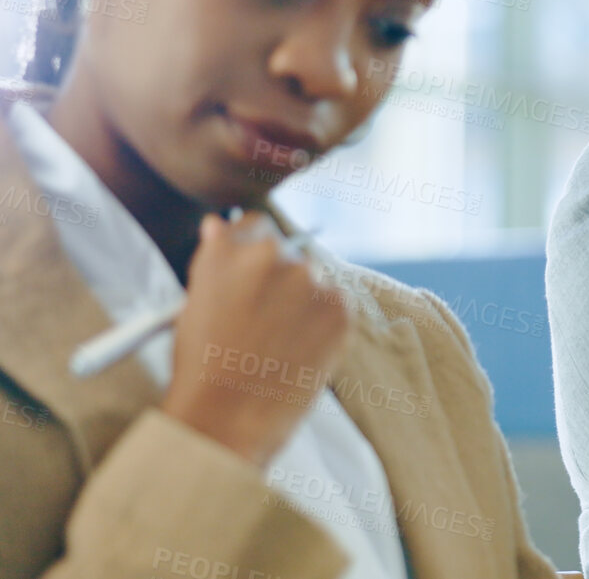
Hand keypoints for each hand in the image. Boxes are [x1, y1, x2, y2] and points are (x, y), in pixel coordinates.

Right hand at [160, 211, 350, 466]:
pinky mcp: (340, 306)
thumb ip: (214, 260)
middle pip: (286, 252)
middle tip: (266, 321)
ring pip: (314, 280)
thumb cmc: (201, 370)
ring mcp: (310, 279)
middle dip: (279, 279)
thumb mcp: (192, 306)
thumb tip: (218, 224)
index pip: (254, 224)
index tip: (253, 273)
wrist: (227, 419)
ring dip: (303, 301)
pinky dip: (325, 323)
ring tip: (279, 345)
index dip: (253, 248)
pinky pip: (337, 304)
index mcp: (227, 250)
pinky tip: (300, 351)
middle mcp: (270, 254)